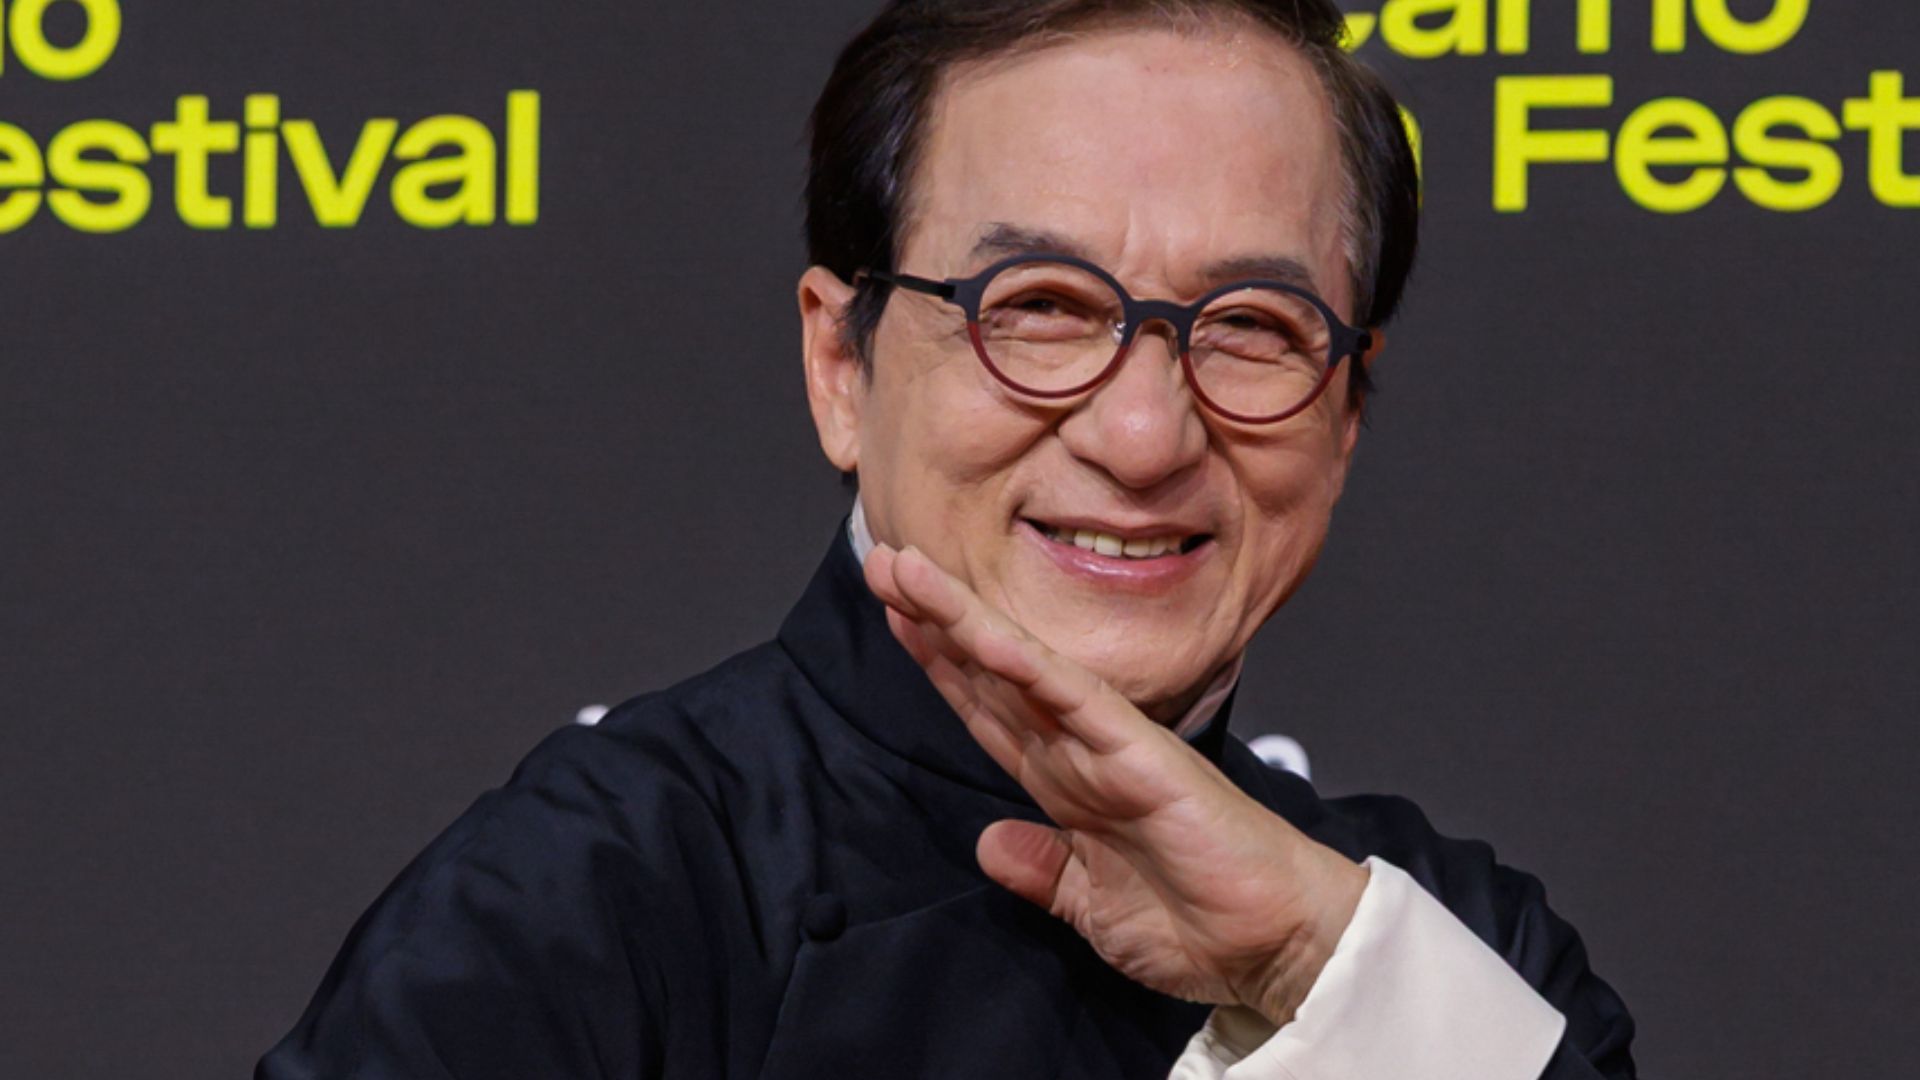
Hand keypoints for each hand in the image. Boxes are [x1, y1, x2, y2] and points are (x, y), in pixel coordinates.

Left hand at [863, 543, 1367, 1025]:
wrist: (1279, 945)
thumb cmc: (1202, 924)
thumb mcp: (1091, 906)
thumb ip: (1043, 871)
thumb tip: (989, 845)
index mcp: (1068, 786)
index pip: (990, 711)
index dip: (939, 665)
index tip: (894, 617)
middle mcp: (1081, 753)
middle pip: (990, 674)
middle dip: (932, 620)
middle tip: (879, 558)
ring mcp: (1108, 746)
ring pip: (1018, 667)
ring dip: (959, 619)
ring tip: (903, 569)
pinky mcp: (1139, 754)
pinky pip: (1069, 699)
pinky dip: (1020, 662)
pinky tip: (975, 630)